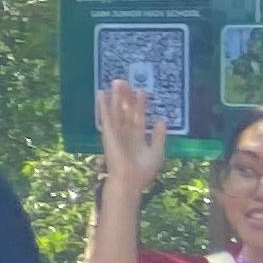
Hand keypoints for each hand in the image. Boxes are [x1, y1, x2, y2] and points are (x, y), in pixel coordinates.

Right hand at [96, 76, 171, 198]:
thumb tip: (161, 120)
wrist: (130, 181)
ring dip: (116, 96)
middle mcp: (125, 132)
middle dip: (126, 96)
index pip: (138, 117)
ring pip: (117, 110)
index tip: (141, 91)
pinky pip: (106, 116)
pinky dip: (103, 105)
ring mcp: (116, 132)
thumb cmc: (143, 171)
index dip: (140, 104)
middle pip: (126, 110)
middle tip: (125, 81)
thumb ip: (158, 136)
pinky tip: (101, 93)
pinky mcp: (108, 132)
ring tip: (116, 81)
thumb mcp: (156, 152)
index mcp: (137, 137)